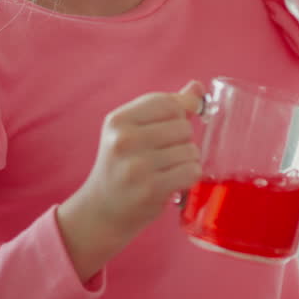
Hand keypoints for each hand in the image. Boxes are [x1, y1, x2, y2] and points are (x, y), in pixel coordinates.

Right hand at [56, 81, 204, 281]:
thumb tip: (197, 87)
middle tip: (166, 154)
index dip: (182, 111)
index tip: (178, 122)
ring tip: (168, 169)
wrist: (101, 211)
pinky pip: (191, 171)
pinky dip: (190, 177)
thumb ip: (164, 108)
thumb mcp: (132, 131)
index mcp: (118, 120)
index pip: (167, 103)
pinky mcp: (150, 189)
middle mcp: (124, 140)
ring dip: (187, 161)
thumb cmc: (121, 166)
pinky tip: (175, 181)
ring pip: (190, 150)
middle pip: (183, 126)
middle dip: (183, 140)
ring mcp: (137, 165)